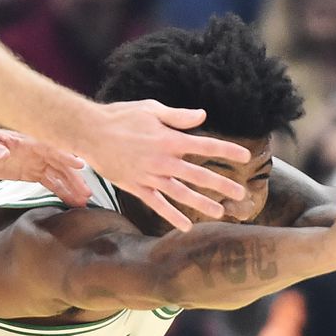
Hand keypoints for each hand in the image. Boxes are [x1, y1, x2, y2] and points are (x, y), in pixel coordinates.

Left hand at [0, 125, 91, 206]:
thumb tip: (4, 154)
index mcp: (28, 142)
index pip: (51, 149)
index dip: (65, 156)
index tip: (80, 165)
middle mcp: (37, 152)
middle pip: (60, 165)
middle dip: (74, 179)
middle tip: (86, 194)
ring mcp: (36, 163)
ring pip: (59, 176)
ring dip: (71, 188)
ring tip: (84, 202)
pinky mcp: (32, 173)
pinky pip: (50, 183)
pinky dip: (61, 191)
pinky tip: (72, 201)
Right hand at [80, 101, 249, 230]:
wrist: (90, 133)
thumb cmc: (121, 116)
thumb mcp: (151, 108)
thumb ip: (179, 116)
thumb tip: (203, 116)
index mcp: (170, 139)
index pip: (206, 146)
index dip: (227, 150)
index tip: (245, 156)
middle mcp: (164, 160)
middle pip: (199, 175)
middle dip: (222, 184)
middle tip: (241, 194)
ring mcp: (151, 176)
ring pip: (182, 194)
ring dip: (202, 203)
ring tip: (220, 212)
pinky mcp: (137, 187)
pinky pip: (158, 205)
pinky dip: (172, 216)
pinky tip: (187, 226)